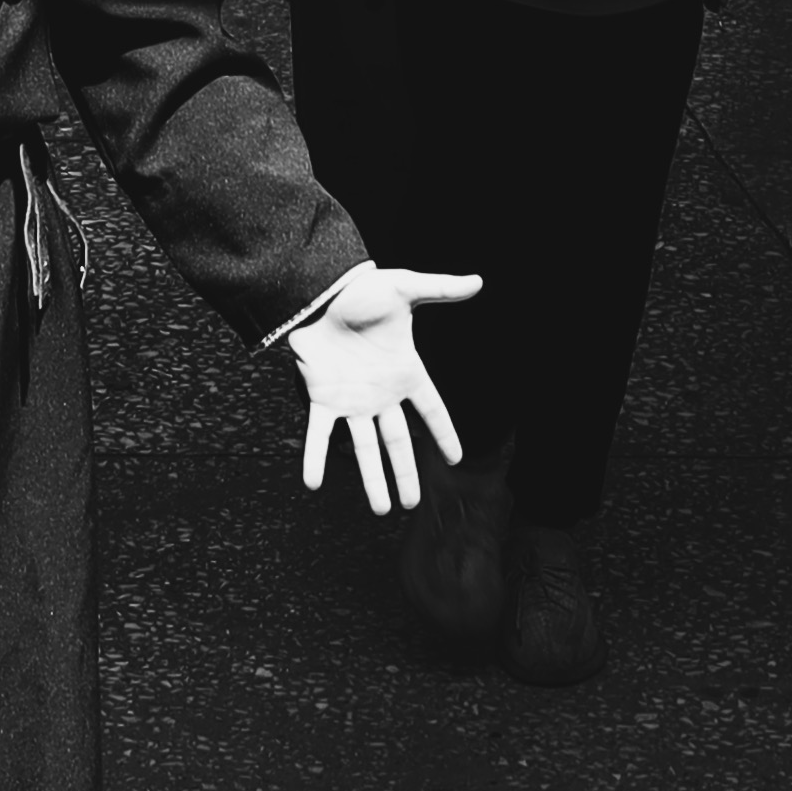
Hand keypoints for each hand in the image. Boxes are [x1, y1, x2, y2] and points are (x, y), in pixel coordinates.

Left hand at [282, 263, 475, 509]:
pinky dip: (315, 459)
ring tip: (382, 509)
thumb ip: (440, 289)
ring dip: (371, 479)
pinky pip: (319, 435)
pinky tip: (313, 484)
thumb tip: (478, 280)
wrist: (318, 292)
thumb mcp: (404, 289)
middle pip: (398, 442)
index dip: (444, 433)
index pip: (432, 410)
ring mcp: (351, 401)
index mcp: (405, 373)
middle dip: (405, 473)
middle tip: (412, 504)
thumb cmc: (360, 291)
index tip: (455, 459)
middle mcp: (380, 395)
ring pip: (364, 449)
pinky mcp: (322, 400)